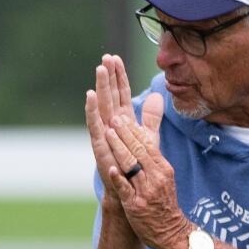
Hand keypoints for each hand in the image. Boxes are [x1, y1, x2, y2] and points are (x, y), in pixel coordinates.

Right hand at [85, 54, 140, 216]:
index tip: (116, 58)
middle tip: (106, 57)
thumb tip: (158, 96)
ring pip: (102, 105)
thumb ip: (151, 117)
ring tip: (100, 69)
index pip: (121, 93)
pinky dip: (91, 109)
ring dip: (100, 87)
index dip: (119, 76)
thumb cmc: (136, 166)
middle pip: (110, 95)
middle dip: (108, 76)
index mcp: (122, 120)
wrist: (129, 191)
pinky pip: (94, 124)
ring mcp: (104, 134)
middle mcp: (111, 124)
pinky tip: (90, 95)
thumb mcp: (147, 137)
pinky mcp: (99, 145)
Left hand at [104, 94, 191, 248]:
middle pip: (138, 151)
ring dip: (120, 148)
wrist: (171, 232)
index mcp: (162, 168)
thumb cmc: (163, 203)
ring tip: (108, 134)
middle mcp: (155, 177)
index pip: (146, 145)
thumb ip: (154, 157)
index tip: (121, 117)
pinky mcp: (136, 205)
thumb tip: (145, 136)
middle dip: (124, 133)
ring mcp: (145, 191)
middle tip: (113, 119)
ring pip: (132, 166)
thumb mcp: (164, 176)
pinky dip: (119, 179)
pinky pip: (126, 190)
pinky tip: (111, 169)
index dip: (133, 130)